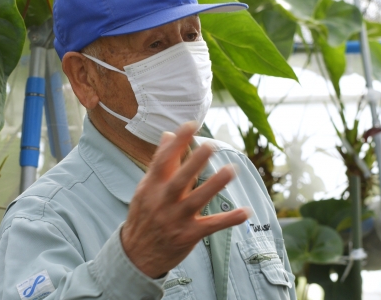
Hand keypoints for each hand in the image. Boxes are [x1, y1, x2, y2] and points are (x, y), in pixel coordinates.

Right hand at [120, 122, 249, 277]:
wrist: (135, 256)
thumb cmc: (144, 215)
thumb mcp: (145, 188)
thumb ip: (160, 162)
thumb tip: (168, 134)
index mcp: (151, 187)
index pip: (162, 161)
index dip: (177, 142)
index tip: (191, 125)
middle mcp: (162, 202)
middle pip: (179, 180)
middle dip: (193, 162)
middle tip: (210, 145)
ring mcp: (175, 219)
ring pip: (196, 201)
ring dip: (214, 186)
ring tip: (230, 170)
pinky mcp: (187, 236)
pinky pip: (210, 226)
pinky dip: (228, 220)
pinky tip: (245, 212)